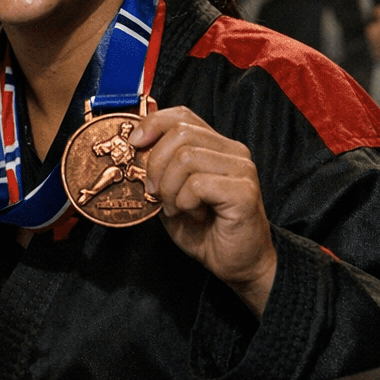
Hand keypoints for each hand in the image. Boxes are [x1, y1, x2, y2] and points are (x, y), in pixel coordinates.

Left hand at [131, 107, 276, 315]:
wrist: (238, 264)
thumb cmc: (207, 230)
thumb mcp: (173, 194)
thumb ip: (160, 170)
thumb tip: (135, 148)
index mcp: (217, 146)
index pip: (182, 115)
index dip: (153, 124)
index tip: (135, 144)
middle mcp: (233, 151)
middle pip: (180, 133)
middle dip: (156, 164)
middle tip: (157, 193)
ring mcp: (241, 169)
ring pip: (186, 157)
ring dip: (170, 189)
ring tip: (178, 208)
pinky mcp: (244, 191)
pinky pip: (197, 184)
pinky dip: (185, 203)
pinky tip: (194, 215)